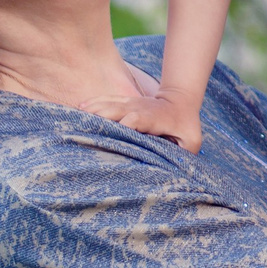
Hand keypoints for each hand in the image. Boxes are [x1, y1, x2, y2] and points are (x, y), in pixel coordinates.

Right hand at [87, 84, 204, 152]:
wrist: (181, 100)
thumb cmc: (186, 126)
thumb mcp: (191, 141)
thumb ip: (182, 154)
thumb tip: (169, 168)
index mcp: (153, 118)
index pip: (135, 120)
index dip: (123, 127)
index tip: (111, 137)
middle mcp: (139, 108)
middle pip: (116, 110)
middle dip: (100, 118)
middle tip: (82, 130)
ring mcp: (131, 103)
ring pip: (109, 103)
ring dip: (93, 111)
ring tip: (76, 120)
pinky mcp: (125, 101)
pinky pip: (107, 99)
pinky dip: (94, 102)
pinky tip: (80, 107)